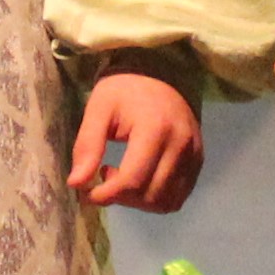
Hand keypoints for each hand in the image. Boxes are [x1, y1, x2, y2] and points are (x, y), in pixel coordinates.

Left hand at [68, 67, 201, 210]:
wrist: (161, 72)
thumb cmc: (125, 89)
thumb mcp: (99, 108)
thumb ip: (87, 145)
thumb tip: (76, 184)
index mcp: (155, 129)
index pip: (132, 180)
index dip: (105, 195)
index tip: (86, 192)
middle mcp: (180, 145)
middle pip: (148, 195)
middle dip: (120, 197)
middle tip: (104, 176)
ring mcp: (194, 155)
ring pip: (165, 202)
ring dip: (138, 201)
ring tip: (123, 176)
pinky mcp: (198, 161)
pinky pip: (178, 197)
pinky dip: (155, 199)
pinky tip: (141, 179)